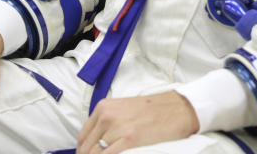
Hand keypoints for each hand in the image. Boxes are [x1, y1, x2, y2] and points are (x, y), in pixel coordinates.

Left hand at [77, 91, 198, 152]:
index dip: (82, 151)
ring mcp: (118, 127)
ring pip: (95, 152)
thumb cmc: (152, 110)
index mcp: (103, 107)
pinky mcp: (129, 139)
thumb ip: (108, 122)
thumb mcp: (122, 109)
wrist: (175, 109)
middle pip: (87, 146)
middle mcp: (107, 116)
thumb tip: (97, 141)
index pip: (83, 135)